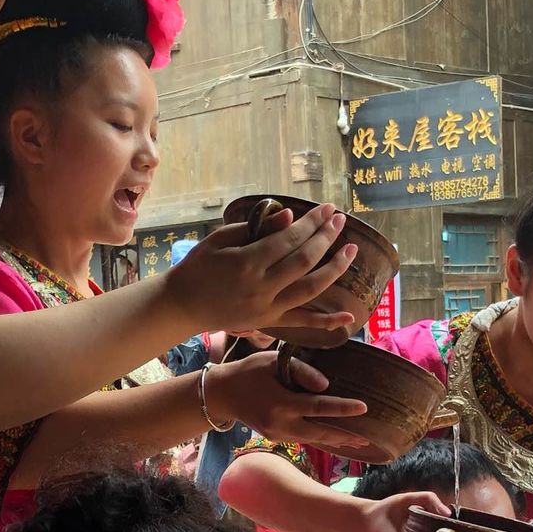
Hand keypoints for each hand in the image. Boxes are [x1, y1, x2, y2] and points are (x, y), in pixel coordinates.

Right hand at [163, 208, 358, 341]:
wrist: (181, 305)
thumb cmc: (198, 266)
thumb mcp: (221, 239)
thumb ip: (257, 229)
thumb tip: (290, 217)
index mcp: (247, 262)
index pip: (289, 239)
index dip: (312, 222)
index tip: (327, 209)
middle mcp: (261, 286)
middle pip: (304, 260)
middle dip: (326, 238)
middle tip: (340, 220)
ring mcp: (267, 307)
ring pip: (310, 289)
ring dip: (334, 269)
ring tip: (351, 251)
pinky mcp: (268, 322)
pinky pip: (301, 322)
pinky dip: (326, 322)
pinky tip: (348, 318)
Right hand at [206, 352, 367, 446]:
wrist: (222, 394)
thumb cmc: (249, 371)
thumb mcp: (272, 361)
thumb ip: (301, 371)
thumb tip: (327, 386)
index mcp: (280, 403)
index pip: (318, 407)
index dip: (342, 408)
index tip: (364, 408)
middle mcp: (280, 424)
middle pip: (320, 432)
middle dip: (345, 436)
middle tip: (368, 437)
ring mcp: (277, 434)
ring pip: (313, 438)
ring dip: (335, 440)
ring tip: (358, 441)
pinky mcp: (275, 438)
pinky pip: (303, 438)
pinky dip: (321, 438)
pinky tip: (336, 438)